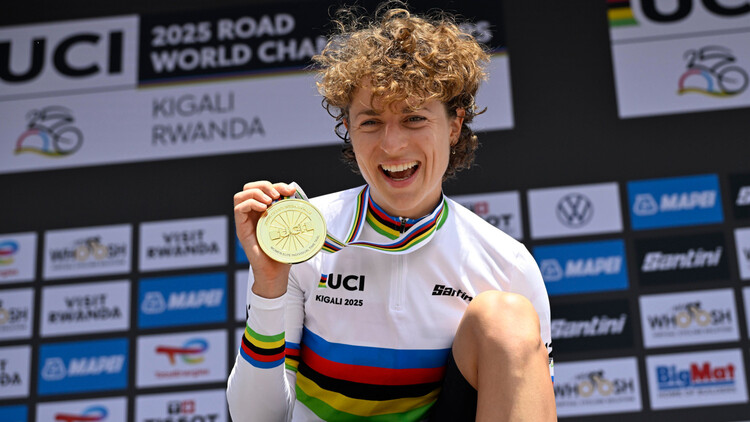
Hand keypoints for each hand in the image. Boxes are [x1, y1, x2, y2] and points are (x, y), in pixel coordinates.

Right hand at [233, 181, 296, 297]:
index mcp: (264, 211)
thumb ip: (294, 214)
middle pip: (250, 187)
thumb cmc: (283, 251)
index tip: (290, 190)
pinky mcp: (241, 229)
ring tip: (270, 201)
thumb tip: (302, 197)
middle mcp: (252, 214)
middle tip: (278, 195)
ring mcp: (245, 221)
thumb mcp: (292, 229)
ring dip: (256, 192)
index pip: (264, 189)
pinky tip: (264, 209)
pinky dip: (251, 203)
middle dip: (265, 185)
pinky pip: (239, 209)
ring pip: (241, 195)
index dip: (277, 185)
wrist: (275, 272)